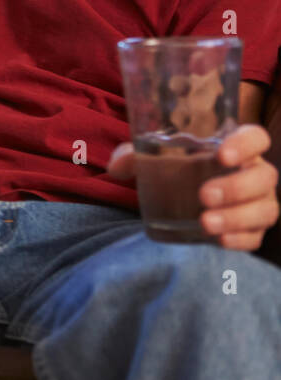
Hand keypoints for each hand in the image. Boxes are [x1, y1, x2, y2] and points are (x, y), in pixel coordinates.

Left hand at [108, 124, 277, 250]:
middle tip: (203, 195)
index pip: (256, 138)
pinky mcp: (253, 230)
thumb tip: (115, 167)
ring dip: (237, 217)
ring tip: (205, 223)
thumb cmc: (175, 172)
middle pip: (264, 177)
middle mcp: (254, 174)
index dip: (246, 144)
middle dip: (237, 187)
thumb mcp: (153, 159)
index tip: (222, 155)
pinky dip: (240, 240)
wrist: (183, 203)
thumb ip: (133, 157)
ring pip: (265, 209)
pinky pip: (256, 237)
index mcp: (236, 149)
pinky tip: (220, 241)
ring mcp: (258, 203)